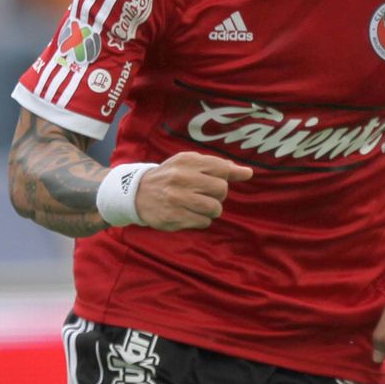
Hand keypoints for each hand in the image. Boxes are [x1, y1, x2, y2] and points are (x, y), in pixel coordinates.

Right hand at [135, 152, 252, 231]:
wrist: (137, 193)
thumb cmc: (170, 176)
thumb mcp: (188, 163)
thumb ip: (217, 166)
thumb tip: (248, 173)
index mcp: (187, 161)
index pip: (222, 168)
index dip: (229, 176)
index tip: (227, 179)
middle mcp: (182, 178)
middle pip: (222, 190)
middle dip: (218, 195)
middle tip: (206, 194)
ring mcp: (178, 198)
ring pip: (215, 208)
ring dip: (212, 209)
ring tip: (199, 206)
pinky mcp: (175, 217)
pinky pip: (204, 222)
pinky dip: (201, 220)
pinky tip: (190, 213)